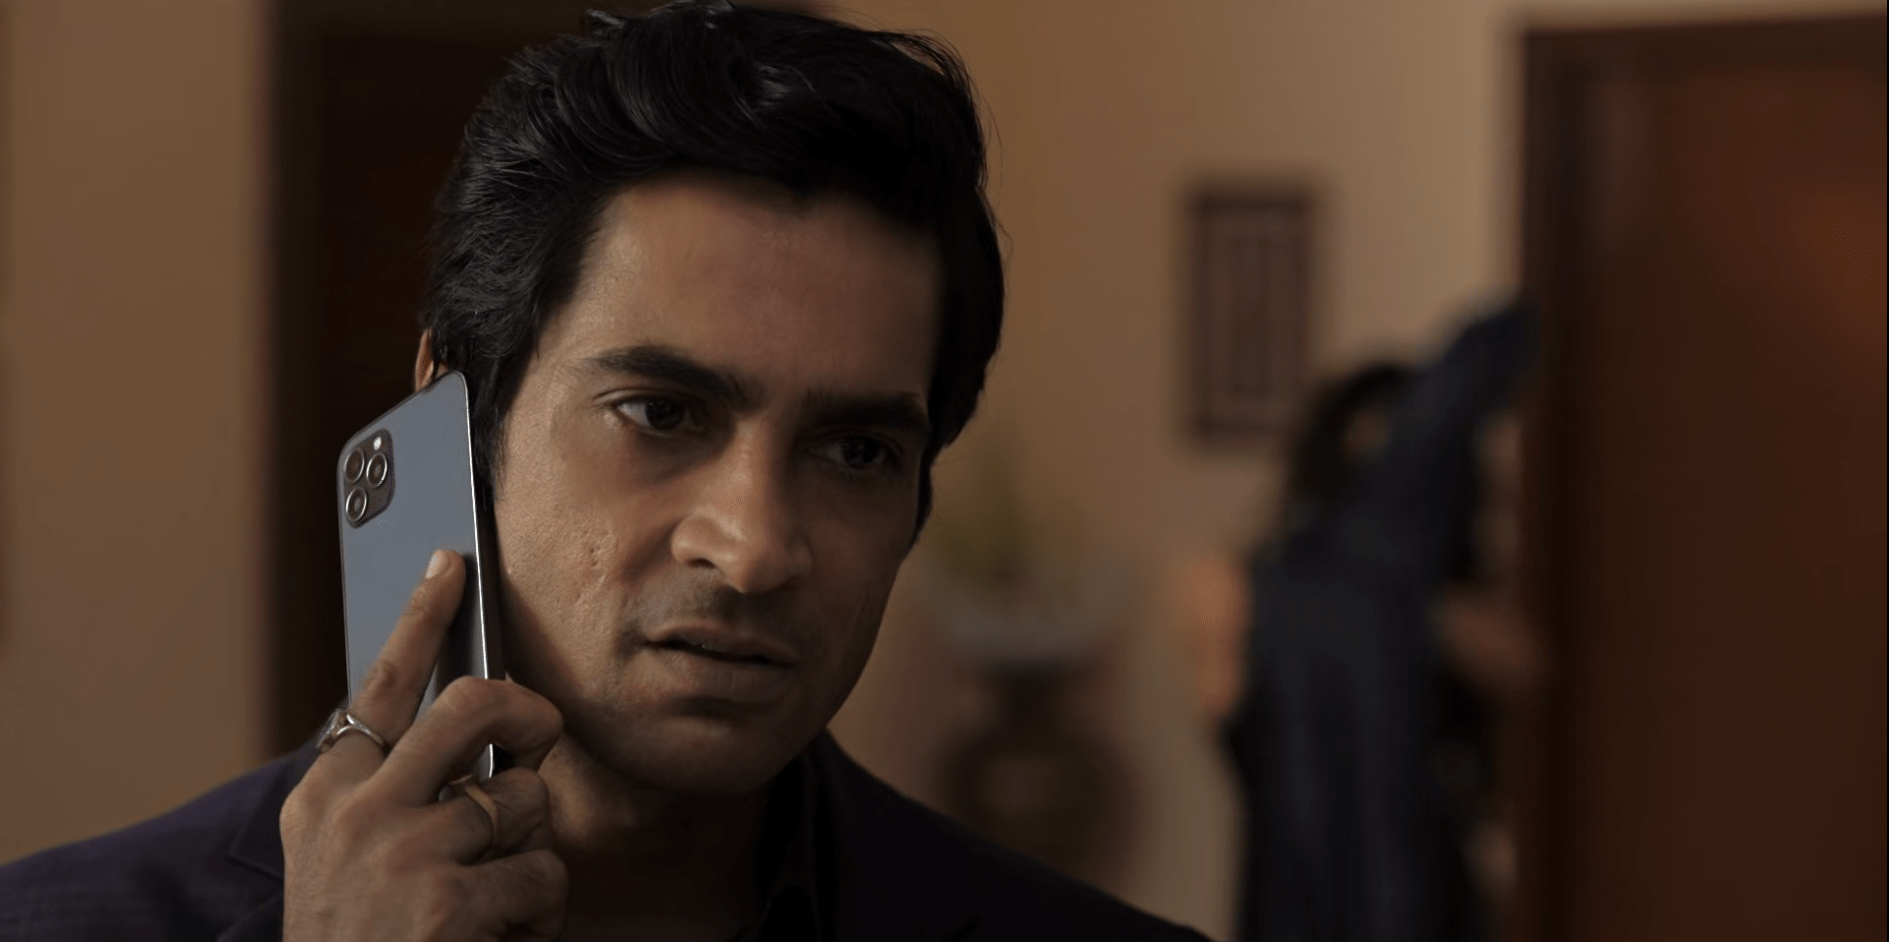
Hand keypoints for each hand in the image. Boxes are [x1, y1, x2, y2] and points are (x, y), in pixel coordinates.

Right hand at [281, 550, 566, 940]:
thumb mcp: (343, 860)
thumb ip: (391, 794)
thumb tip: (479, 741)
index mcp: (327, 795)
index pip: (380, 684)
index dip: (424, 617)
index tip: (453, 563)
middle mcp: (357, 812)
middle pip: (472, 707)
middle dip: (528, 712)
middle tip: (542, 736)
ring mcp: (401, 854)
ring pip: (525, 803)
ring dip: (532, 856)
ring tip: (495, 901)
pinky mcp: (447, 903)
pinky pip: (541, 875)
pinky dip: (538, 914)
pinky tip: (497, 941)